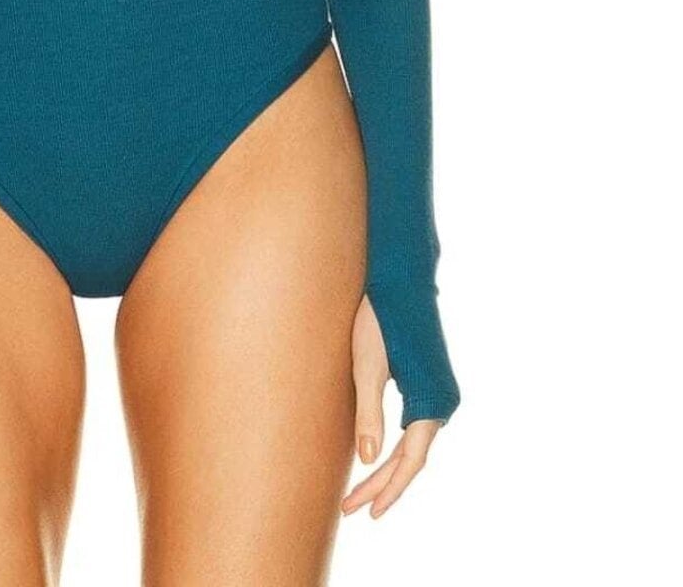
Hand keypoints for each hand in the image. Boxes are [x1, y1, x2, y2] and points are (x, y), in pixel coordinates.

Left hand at [341, 292, 442, 517]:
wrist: (400, 279)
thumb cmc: (379, 318)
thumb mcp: (367, 365)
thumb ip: (369, 412)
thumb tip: (368, 460)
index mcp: (430, 400)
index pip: (411, 460)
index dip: (389, 489)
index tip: (367, 512)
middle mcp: (441, 401)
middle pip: (411, 458)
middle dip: (381, 484)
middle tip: (350, 508)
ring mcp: (437, 393)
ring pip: (413, 445)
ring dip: (388, 469)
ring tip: (357, 492)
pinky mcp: (428, 383)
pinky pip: (414, 428)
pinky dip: (395, 448)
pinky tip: (374, 456)